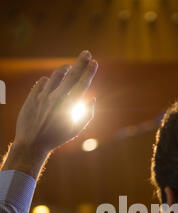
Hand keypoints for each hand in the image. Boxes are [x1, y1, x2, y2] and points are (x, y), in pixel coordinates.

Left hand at [2, 50, 97, 177]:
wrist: (32, 144)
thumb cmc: (57, 138)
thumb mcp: (75, 129)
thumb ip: (87, 114)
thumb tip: (93, 98)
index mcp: (69, 106)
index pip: (82, 84)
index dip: (89, 72)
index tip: (94, 63)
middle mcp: (56, 98)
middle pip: (71, 75)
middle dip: (80, 62)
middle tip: (87, 53)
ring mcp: (43, 96)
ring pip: (56, 76)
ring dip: (64, 70)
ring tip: (69, 68)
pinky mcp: (32, 96)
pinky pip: (42, 83)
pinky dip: (49, 81)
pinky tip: (52, 83)